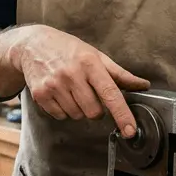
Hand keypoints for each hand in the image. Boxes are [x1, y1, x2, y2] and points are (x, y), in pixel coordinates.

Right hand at [14, 25, 149, 135]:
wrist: (32, 45)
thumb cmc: (68, 50)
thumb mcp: (95, 55)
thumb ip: (119, 74)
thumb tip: (143, 85)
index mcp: (89, 63)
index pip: (110, 93)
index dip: (122, 114)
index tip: (129, 130)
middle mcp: (71, 74)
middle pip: (93, 112)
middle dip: (95, 109)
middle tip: (88, 93)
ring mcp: (54, 85)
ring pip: (77, 115)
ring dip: (78, 109)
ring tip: (71, 90)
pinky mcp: (40, 94)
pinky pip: (60, 115)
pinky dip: (63, 109)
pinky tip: (59, 94)